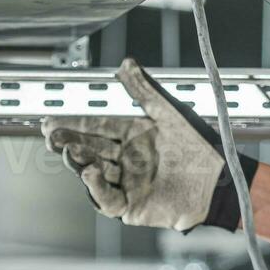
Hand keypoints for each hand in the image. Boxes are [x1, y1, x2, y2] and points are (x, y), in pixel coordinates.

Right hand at [41, 58, 257, 231]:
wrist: (218, 181)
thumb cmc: (200, 147)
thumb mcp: (169, 113)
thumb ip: (144, 91)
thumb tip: (125, 64)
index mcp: (133, 137)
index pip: (97, 128)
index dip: (74, 124)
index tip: (52, 120)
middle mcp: (126, 160)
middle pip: (90, 150)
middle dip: (68, 142)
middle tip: (51, 135)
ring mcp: (127, 183)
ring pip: (93, 172)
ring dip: (78, 162)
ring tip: (68, 151)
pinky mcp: (131, 205)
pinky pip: (107, 198)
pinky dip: (96, 187)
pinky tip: (89, 173)